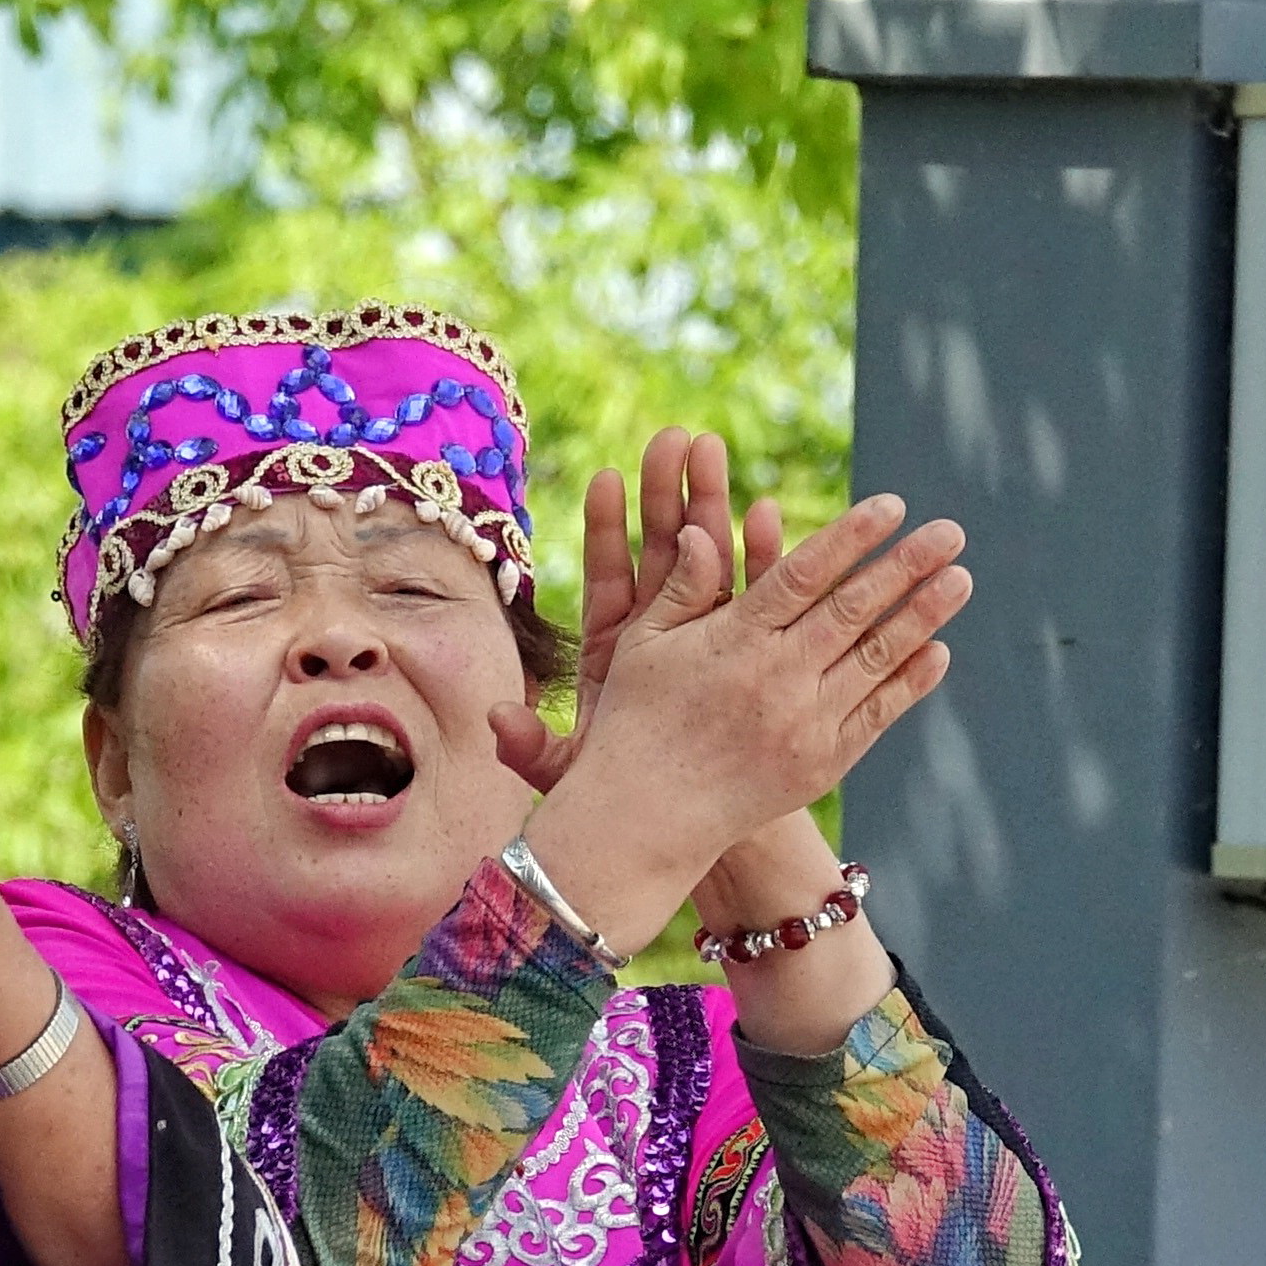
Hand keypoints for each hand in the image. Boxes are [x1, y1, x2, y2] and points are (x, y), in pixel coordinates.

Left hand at [491, 429, 740, 799]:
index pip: (609, 577)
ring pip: (708, 560)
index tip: (606, 477)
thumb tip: (497, 722)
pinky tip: (767, 513)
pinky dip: (762, 557)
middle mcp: (659, 634)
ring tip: (712, 451)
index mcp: (614, 650)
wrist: (692, 827)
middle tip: (674, 439)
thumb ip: (534, 749)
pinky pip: (757, 599)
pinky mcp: (748, 653)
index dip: (608, 529)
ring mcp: (706, 637)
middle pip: (661, 551)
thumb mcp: (578, 775)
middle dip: (667, 494)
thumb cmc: (628, 800)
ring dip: (712, 505)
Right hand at [522, 477, 969, 957]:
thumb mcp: (642, 645)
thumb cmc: (637, 720)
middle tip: (952, 531)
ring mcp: (804, 724)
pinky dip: (909, 682)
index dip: (851, 537)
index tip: (892, 506)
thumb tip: (699, 527)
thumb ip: (681, 586)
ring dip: (923, 616)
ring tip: (961, 579)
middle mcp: (777, 678)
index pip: (804, 575)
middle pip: (854, 610)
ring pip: (877, 658)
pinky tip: (937, 650)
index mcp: (734, 640)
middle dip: (907, 566)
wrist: (646, 820)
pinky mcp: (820, 763)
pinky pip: (877, 714)